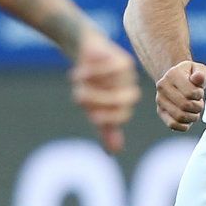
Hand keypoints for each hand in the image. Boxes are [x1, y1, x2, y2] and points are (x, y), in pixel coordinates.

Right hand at [70, 31, 139, 152]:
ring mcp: (128, 74)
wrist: (87, 52)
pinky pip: (110, 65)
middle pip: (122, 99)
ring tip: (75, 79)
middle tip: (78, 96)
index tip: (92, 115)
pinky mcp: (121, 58)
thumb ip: (106, 128)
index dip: (109, 117)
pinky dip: (93, 69)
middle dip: (99, 99)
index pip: (122, 115)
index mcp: (124, 104)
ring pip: (113, 82)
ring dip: (91, 81)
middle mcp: (129, 89)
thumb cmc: (92, 83)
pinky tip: (81, 68)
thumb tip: (114, 153)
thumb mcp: (95, 107)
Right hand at [155, 60, 205, 130]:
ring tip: (194, 110)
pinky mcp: (161, 112)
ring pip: (180, 116)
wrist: (175, 79)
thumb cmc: (190, 75)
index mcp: (172, 75)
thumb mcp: (198, 69)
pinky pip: (173, 125)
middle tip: (199, 102)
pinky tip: (188, 118)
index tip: (199, 91)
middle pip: (185, 105)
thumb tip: (198, 78)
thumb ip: (201, 74)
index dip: (199, 94)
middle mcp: (162, 87)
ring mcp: (160, 101)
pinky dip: (184, 125)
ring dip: (193, 116)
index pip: (190, 93)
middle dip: (198, 106)